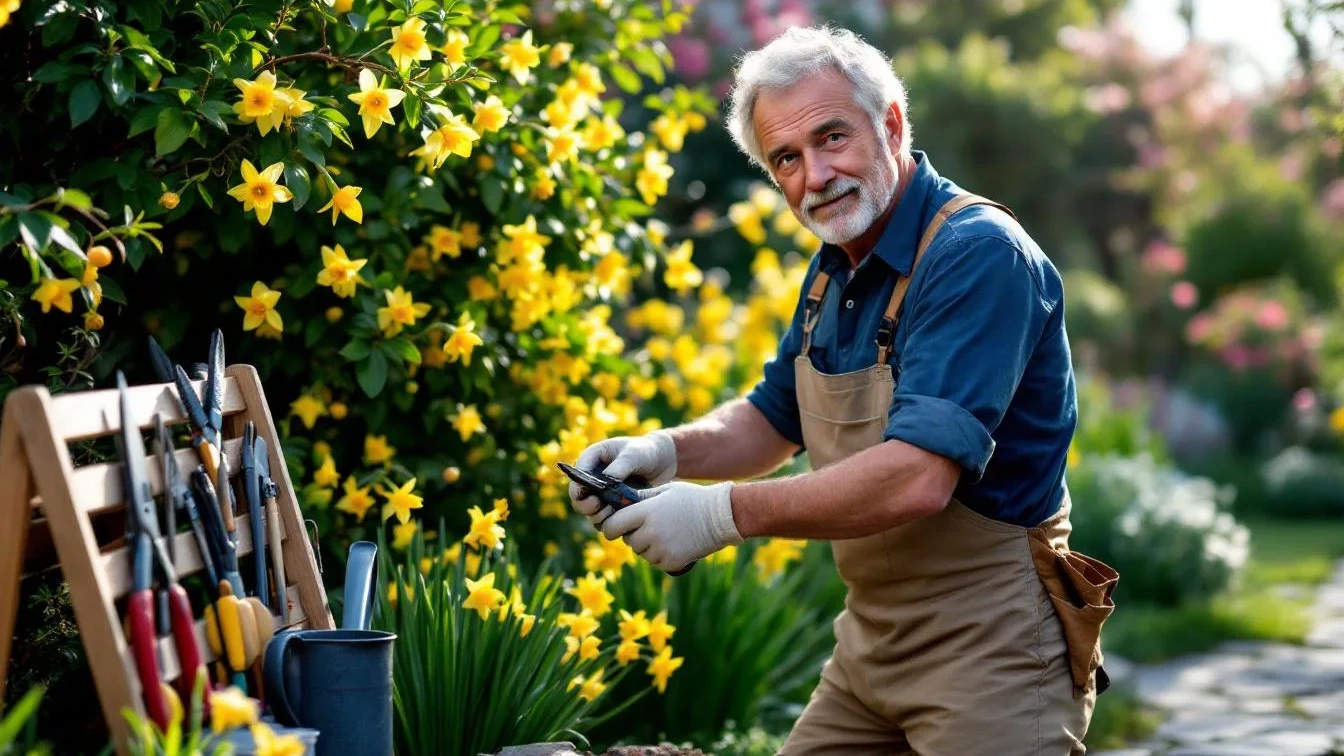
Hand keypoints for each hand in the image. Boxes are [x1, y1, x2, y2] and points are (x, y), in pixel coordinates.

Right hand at [569, 431, 676, 523]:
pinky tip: (621, 518)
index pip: (576, 476)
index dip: (578, 488)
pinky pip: (604, 520)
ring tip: (612, 511)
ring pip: (590, 512)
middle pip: (578, 498)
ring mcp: (601, 494)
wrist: (662, 462)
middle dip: (586, 505)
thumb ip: (620, 466)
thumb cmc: (645, 451)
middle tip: (599, 506)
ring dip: (597, 516)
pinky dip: (609, 522)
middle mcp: (591, 478)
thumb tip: (606, 481)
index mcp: (591, 459)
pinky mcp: (611, 507)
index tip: (591, 496)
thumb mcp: (634, 454)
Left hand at [599, 481, 742, 572]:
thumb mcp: (665, 490)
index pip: (611, 527)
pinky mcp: (671, 562)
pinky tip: (675, 542)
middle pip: (628, 541)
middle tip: (652, 526)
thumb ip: (640, 497)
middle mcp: (650, 533)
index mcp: (645, 512)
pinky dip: (661, 555)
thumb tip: (618, 502)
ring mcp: (661, 549)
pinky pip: (656, 562)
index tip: (616, 526)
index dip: (612, 527)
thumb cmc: (692, 499)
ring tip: (667, 533)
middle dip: (634, 534)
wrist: (721, 516)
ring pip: (641, 553)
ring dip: (648, 546)